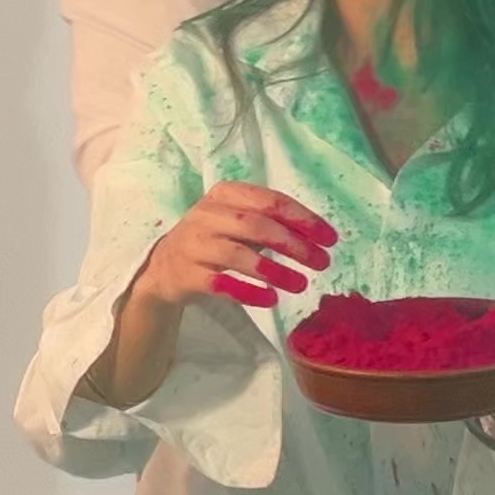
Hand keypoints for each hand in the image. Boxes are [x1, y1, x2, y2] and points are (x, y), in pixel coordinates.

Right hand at [137, 185, 336, 312]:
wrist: (164, 267)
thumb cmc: (215, 239)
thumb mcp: (239, 221)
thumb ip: (273, 223)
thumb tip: (319, 237)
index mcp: (226, 194)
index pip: (271, 201)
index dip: (304, 219)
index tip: (330, 239)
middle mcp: (207, 215)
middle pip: (258, 226)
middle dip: (295, 245)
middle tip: (322, 263)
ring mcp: (195, 244)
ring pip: (240, 255)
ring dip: (275, 271)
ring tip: (301, 285)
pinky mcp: (187, 275)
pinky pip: (222, 284)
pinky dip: (249, 292)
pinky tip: (271, 299)